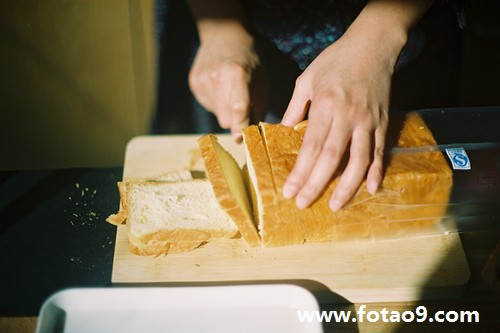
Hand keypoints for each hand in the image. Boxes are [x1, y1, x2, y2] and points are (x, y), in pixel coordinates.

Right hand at [188, 22, 265, 141]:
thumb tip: (254, 135)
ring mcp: (202, 80)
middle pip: (225, 118)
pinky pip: (207, 106)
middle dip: (235, 119)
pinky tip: (219, 87)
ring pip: (216, 114)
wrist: (223, 36)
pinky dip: (216, 102)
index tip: (240, 138)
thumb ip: (258, 108)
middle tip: (242, 107)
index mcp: (238, 73)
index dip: (239, 125)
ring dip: (225, 110)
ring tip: (229, 90)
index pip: (238, 106)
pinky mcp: (193, 83)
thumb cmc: (249, 60)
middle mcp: (217, 77)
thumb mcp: (262, 80)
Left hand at [281, 30, 392, 210]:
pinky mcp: (383, 122)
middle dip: (316, 184)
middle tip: (303, 205)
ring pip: (359, 159)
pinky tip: (370, 189)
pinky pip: (380, 151)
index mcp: (324, 105)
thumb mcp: (306, 79)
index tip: (289, 191)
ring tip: (335, 205)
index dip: (300, 172)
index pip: (311, 146)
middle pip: (331, 158)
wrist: (372, 45)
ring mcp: (368, 120)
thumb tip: (284, 130)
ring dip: (347, 186)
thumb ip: (295, 107)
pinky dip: (376, 171)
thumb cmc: (335, 60)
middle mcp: (347, 116)